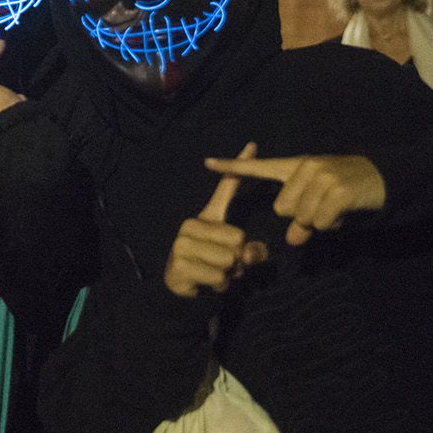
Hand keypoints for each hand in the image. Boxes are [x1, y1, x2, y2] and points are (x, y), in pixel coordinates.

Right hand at [164, 143, 268, 297]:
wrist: (181, 287)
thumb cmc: (210, 265)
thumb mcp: (233, 255)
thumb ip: (250, 250)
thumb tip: (250, 254)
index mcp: (206, 216)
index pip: (225, 189)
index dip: (239, 166)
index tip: (253, 144)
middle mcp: (190, 224)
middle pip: (238, 239)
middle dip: (238, 259)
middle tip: (225, 265)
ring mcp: (182, 243)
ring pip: (229, 260)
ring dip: (229, 274)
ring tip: (216, 274)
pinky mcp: (179, 264)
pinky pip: (218, 277)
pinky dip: (220, 286)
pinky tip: (207, 283)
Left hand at [203, 149, 385, 246]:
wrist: (382, 179)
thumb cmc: (348, 193)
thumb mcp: (320, 206)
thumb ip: (301, 220)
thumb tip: (292, 239)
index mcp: (296, 167)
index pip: (260, 167)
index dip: (232, 166)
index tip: (207, 163)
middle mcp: (306, 166)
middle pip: (284, 209)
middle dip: (303, 217)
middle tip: (325, 208)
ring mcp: (321, 176)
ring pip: (302, 217)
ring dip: (320, 221)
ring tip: (337, 208)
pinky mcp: (336, 190)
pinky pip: (320, 221)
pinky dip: (332, 224)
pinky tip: (344, 212)